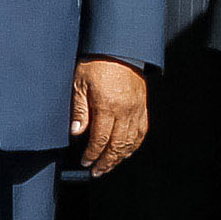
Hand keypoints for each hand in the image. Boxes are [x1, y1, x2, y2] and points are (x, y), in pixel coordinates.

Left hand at [72, 57, 149, 176]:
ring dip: (120, 157)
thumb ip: (79, 109)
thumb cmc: (97, 62)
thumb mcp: (80, 83)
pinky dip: (134, 145)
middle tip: (97, 171)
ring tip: (109, 166)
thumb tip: (76, 132)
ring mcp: (136, 109)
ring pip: (131, 142)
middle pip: (117, 145)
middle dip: (106, 162)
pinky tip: (127, 151)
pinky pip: (141, 132)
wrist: (119, 48)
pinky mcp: (143, 106)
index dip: (92, 154)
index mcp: (108, 105)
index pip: (100, 139)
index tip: (85, 162)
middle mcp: (125, 110)